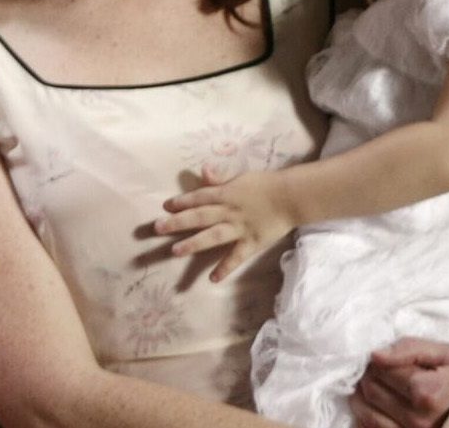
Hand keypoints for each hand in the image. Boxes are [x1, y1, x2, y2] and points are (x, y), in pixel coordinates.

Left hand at [155, 166, 297, 281]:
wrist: (291, 197)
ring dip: (194, 243)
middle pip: (200, 217)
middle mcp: (229, 211)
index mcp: (226, 193)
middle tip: (157, 227)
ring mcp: (240, 228)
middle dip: (177, 222)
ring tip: (175, 251)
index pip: (199, 197)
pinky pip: (237, 257)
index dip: (182, 202)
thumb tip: (203, 169)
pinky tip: (212, 279)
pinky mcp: (252, 243)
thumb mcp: (241, 177)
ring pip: (213, 236)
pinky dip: (225, 268)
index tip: (165, 207)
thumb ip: (221, 177)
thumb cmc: (265, 185)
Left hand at [350, 338, 448, 427]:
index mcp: (427, 392)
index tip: (386, 358)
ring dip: (363, 396)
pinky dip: (367, 416)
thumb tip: (375, 354)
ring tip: (380, 387)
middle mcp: (417, 419)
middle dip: (370, 375)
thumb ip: (410, 348)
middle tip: (383, 371)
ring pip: (364, 412)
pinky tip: (379, 407)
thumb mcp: (446, 354)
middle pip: (369, 390)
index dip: (378, 359)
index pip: (379, 369)